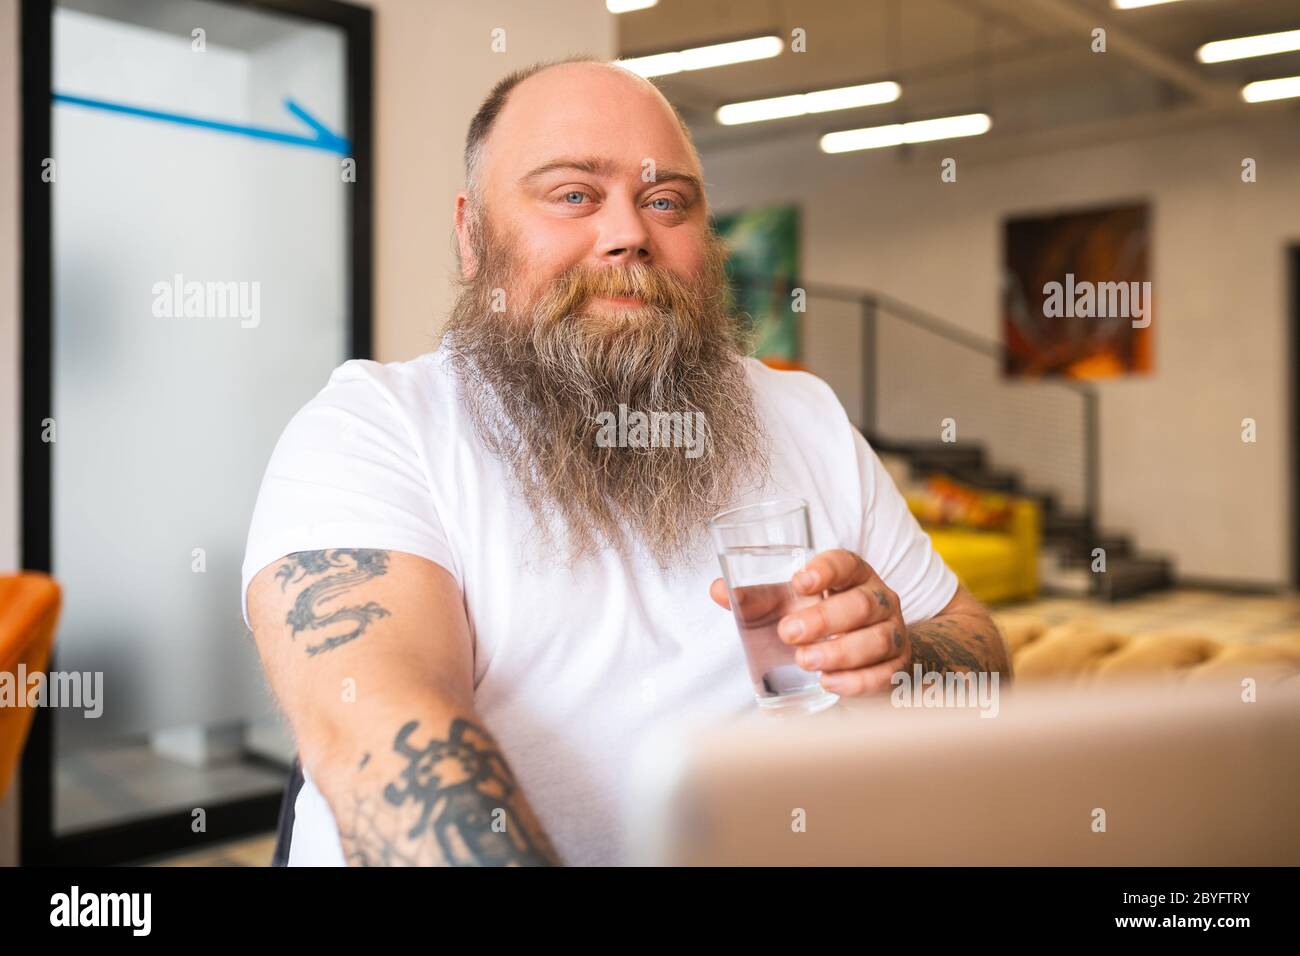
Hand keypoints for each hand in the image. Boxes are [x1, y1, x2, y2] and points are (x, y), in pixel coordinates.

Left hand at [710, 548, 907, 695]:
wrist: (871, 656)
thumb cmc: (822, 620)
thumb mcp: (790, 605)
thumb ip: (756, 598)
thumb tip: (718, 590)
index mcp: (853, 575)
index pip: (847, 563)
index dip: (827, 569)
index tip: (800, 581)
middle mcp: (879, 600)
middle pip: (862, 604)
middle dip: (825, 619)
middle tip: (788, 633)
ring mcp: (893, 633)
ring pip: (876, 640)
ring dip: (839, 652)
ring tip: (805, 661)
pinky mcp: (896, 668)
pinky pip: (883, 674)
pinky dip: (856, 681)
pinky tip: (830, 683)